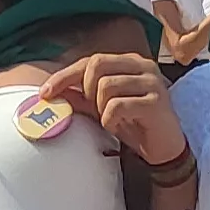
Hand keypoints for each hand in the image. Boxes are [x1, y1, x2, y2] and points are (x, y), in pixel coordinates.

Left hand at [30, 53, 185, 166]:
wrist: (165, 149)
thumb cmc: (134, 124)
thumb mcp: (102, 109)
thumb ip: (80, 98)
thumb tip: (51, 91)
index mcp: (130, 62)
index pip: (90, 60)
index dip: (65, 76)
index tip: (45, 93)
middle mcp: (143, 66)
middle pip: (96, 66)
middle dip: (86, 92)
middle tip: (95, 110)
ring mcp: (152, 82)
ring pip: (105, 87)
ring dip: (101, 110)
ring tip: (114, 120)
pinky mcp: (156, 101)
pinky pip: (117, 107)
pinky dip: (111, 121)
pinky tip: (123, 126)